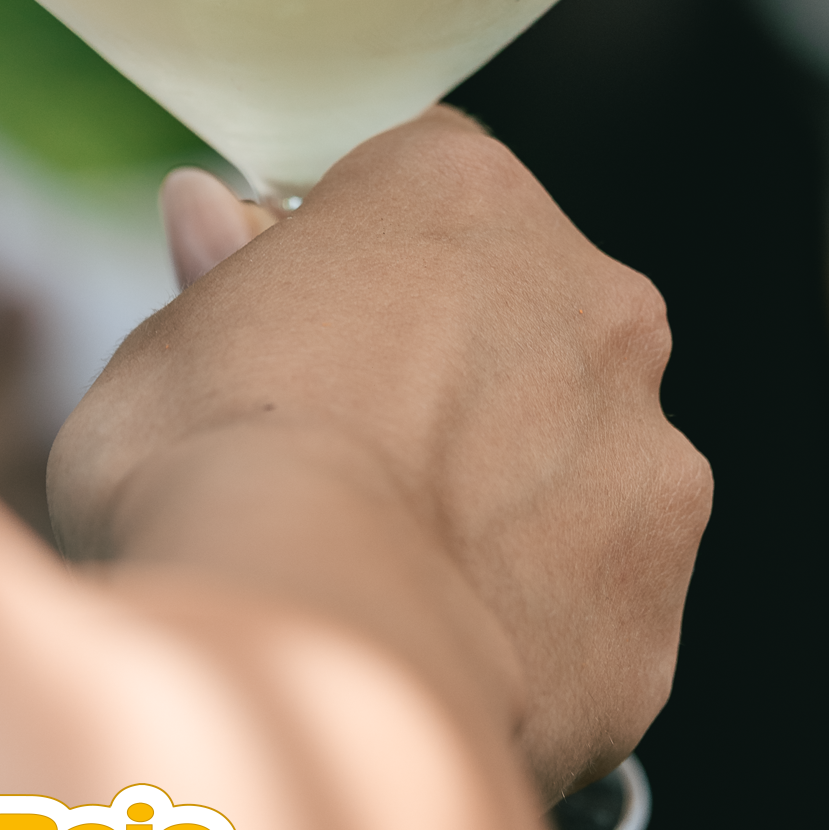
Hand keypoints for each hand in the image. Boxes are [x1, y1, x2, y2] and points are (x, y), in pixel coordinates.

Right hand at [51, 107, 711, 802]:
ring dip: (509, 495)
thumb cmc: (210, 470)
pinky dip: (533, 621)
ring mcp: (645, 452)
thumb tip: (211, 216)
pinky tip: (438, 649)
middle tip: (346, 454)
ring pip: (580, 457)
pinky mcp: (658, 599)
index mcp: (461, 195)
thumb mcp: (170, 344)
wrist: (309, 647)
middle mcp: (590, 298)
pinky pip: (594, 598)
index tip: (308, 314)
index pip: (423, 180)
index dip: (358, 251)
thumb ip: (219, 275)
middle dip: (454, 369)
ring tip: (390, 572)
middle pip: (522, 312)